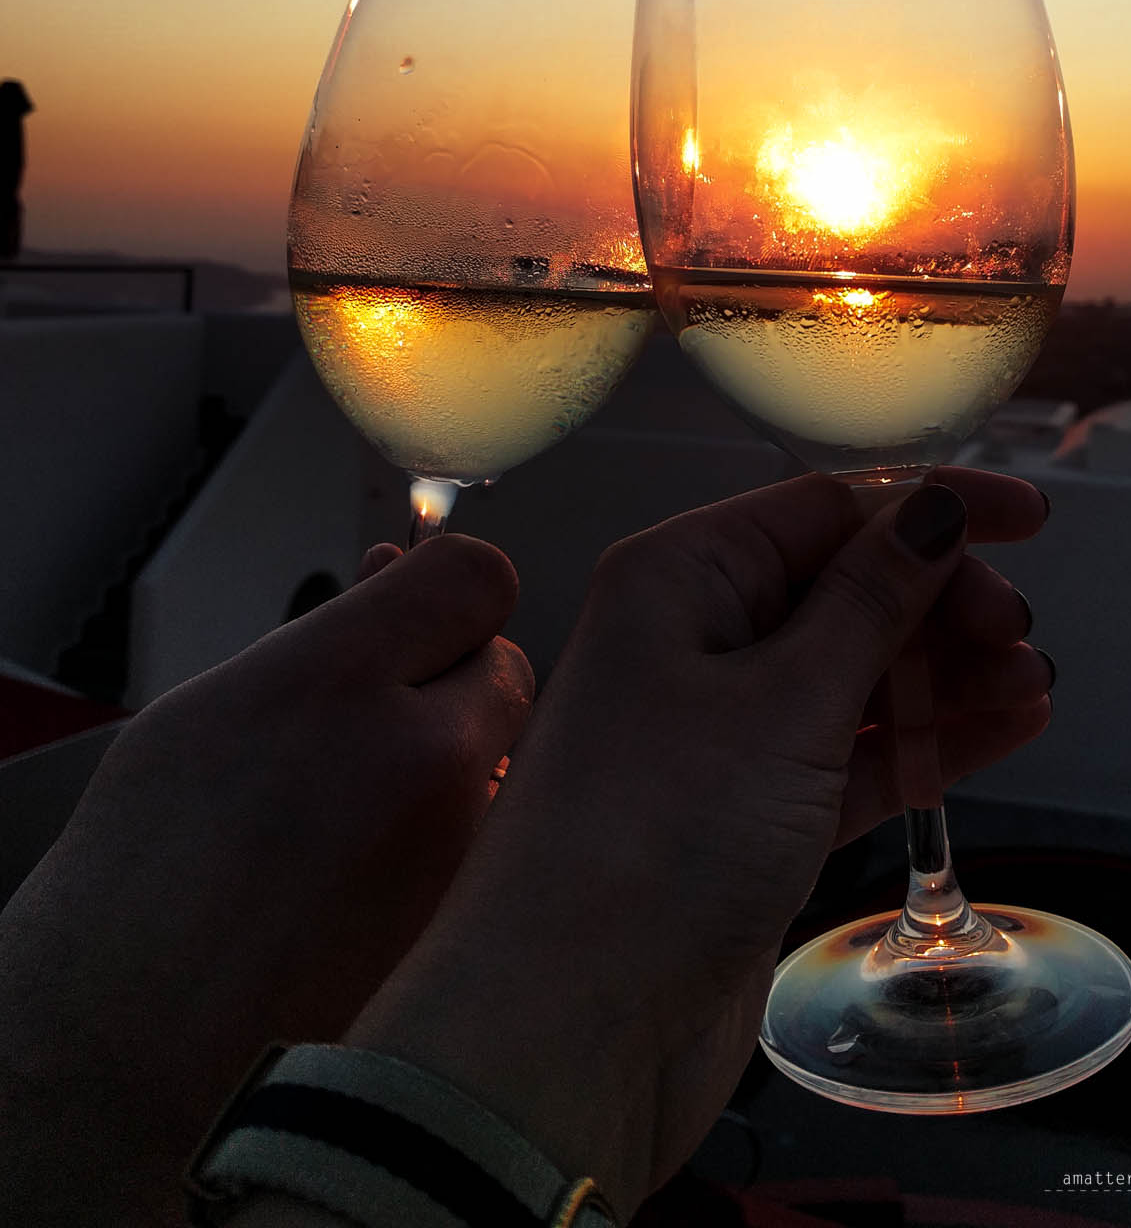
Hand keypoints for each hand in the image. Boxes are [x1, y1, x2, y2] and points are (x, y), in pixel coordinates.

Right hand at [0, 535, 531, 1227]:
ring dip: (460, 765)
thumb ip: (330, 636)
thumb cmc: (147, 879)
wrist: (126, 1053)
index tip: (415, 618)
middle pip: (506, 666)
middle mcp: (422, 757)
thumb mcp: (217, 708)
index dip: (444, 594)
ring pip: (508, 760)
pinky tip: (381, 876)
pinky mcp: (479, 925)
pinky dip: (459, 842)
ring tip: (357, 818)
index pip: (477, 576)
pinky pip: (500, 844)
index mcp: (342, 682)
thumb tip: (399, 573)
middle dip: (456, 680)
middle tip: (376, 726)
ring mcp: (461, 851)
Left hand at [346, 469, 1051, 1219]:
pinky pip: (851, 755)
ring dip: (944, 675)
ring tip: (1029, 685)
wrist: (571, 1035)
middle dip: (941, 602)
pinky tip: (1001, 729)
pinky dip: (922, 743)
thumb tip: (932, 511)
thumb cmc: (650, 846)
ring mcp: (720, 734)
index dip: (931, 507)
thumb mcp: (782, 702)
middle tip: (1017, 633)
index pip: (826, 508)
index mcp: (677, 578)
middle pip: (846, 588)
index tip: (1028, 517)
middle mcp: (691, 641)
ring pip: (856, 675)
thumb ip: (870, 601)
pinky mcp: (749, 818)